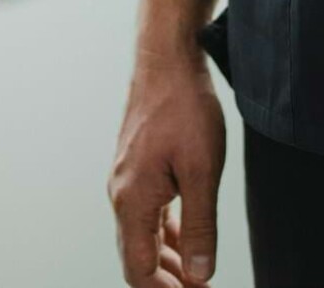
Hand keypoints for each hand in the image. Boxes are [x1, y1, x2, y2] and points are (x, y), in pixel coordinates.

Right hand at [109, 52, 225, 286]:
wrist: (167, 57)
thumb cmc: (184, 106)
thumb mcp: (201, 171)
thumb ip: (199, 227)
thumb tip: (199, 276)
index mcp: (132, 200)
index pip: (138, 270)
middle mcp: (121, 192)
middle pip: (137, 258)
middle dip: (168, 282)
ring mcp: (127, 178)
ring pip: (142, 236)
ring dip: (168, 261)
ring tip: (200, 275)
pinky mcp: (137, 166)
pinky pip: (147, 214)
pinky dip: (166, 235)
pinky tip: (188, 239)